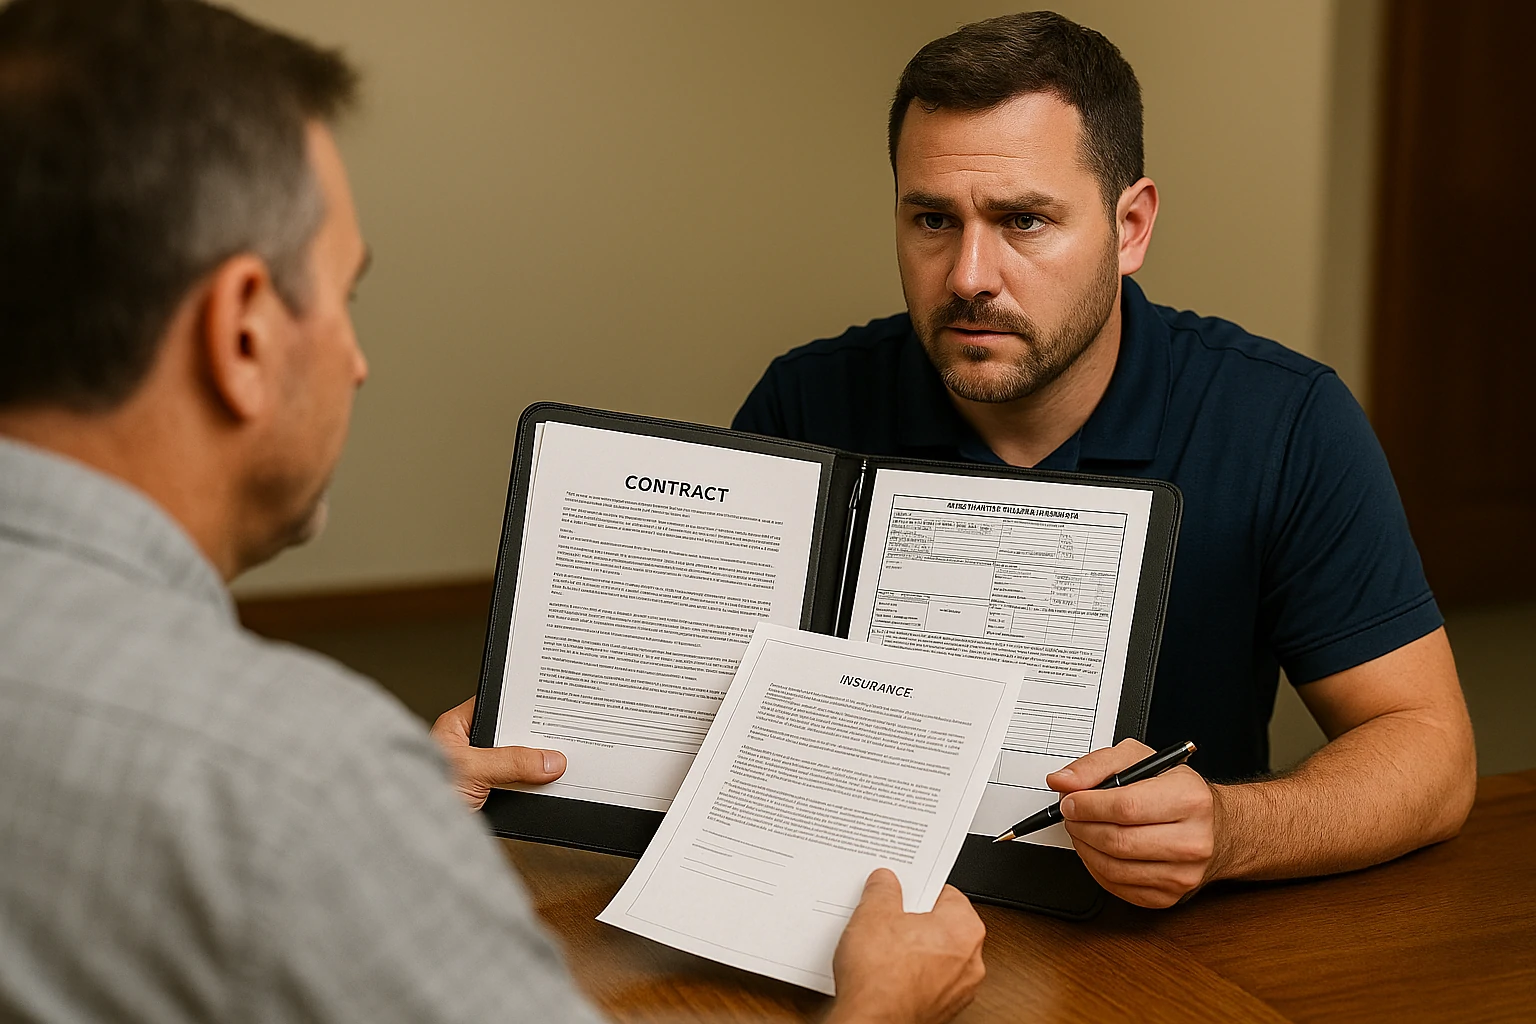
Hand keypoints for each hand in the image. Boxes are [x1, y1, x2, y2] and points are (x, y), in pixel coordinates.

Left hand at [428, 697, 565, 810]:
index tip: (552, 706)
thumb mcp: (472, 769)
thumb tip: (549, 759)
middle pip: (511, 737)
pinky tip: (542, 789)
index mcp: (458, 727)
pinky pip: (515, 789)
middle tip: (560, 740)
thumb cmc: (418, 795)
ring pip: (515, 765)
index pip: (498, 706)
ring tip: (556, 766)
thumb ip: (512, 761)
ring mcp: (478, 774)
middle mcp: (468, 748)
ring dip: (531, 770)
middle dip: (533, 742)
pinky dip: (528, 791)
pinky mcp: (486, 799)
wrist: (409, 839)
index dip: (524, 704)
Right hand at [826, 869, 984, 1023]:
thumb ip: (883, 890)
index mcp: (965, 928)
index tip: (901, 890)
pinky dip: (911, 974)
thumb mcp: (872, 914)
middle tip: (887, 916)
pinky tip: (885, 971)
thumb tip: (885, 882)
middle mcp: (971, 961)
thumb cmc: (882, 977)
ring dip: (913, 949)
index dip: (918, 889)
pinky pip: (928, 980)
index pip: (946, 893)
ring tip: (882, 945)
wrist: (873, 1023)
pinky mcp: (942, 1009)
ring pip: (936, 955)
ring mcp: (958, 990)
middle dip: (914, 920)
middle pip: (942, 925)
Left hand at [1049, 738, 1225, 907]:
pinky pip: (1118, 887)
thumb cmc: (1174, 790)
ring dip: (1085, 848)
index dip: (1088, 806)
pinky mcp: (1169, 896)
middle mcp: (1193, 840)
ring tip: (1082, 830)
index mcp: (1189, 799)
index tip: (1069, 801)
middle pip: (1118, 841)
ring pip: (1114, 868)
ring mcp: (1183, 874)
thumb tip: (1062, 781)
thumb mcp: (1138, 759)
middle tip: (1071, 816)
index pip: (1126, 807)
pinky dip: (1096, 868)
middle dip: (1082, 827)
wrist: (1214, 828)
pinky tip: (1097, 850)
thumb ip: (1096, 765)